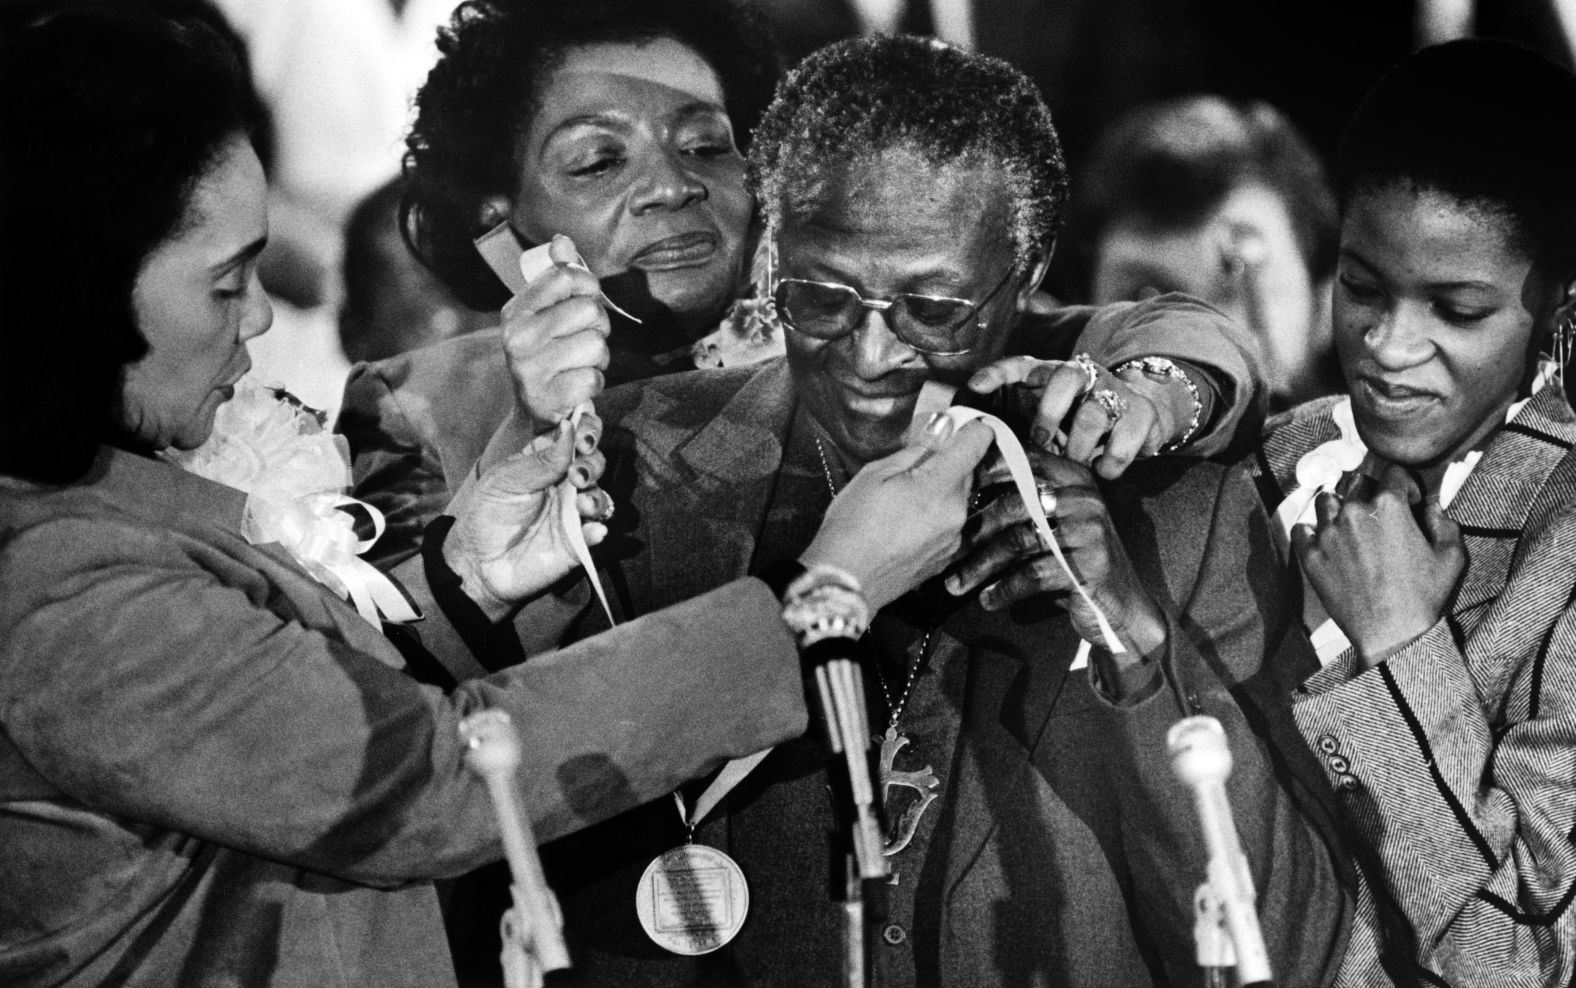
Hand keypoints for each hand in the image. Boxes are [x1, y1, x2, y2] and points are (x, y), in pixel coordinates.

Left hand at [443, 421, 612, 620]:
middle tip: (577, 475)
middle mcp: (565, 484)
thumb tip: (569, 427)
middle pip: (595, 463)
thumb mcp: (506, 480)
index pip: (576, 436)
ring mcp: (572, 513)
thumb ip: (540, 459)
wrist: (476, 563)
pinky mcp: (576, 542)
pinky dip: (598, 530)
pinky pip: (596, 532)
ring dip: (597, 497)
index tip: (584, 437)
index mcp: (547, 461)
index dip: (587, 429)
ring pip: (601, 497)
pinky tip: (592, 530)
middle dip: (592, 464)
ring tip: (582, 505)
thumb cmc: (486, 513)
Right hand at [501, 234, 610, 434]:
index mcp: (516, 311)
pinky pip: (594, 379)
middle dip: (597, 326)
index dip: (588, 287)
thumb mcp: (546, 314)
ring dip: (598, 358)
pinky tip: (576, 385)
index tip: (584, 300)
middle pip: (589, 311)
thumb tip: (562, 241)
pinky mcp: (547, 397)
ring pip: (597, 345)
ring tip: (578, 363)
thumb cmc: (547, 354)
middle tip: (581, 340)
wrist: (534, 409)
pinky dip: (594, 383)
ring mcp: (529, 369)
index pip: (567, 277)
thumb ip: (557, 277)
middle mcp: (517, 337)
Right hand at [800, 416, 993, 609]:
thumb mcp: (874, 474)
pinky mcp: (945, 557)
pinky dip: (933, 517)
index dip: (968, 428)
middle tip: (909, 467)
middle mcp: (955, 513)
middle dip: (945, 463)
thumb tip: (940, 431)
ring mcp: (953, 539)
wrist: (845, 582)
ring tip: (900, 501)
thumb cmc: (852, 528)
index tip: (955, 426)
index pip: (977, 442)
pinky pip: (948, 524)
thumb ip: (915, 451)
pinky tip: (903, 523)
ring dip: (938, 491)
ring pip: (957, 499)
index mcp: (939, 487)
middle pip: (968, 471)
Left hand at [943, 452, 1166, 656]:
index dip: (985, 470)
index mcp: (1074, 478)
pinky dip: (1005, 589)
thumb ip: (1022, 503)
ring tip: (956, 583)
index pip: (1024, 461)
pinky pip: (1033, 573)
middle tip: (946, 550)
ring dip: (981, 565)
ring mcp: (1089, 530)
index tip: (950, 488)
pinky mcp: (1090, 565)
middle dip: (975, 530)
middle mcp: (1084, 497)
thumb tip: (960, 494)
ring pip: (1019, 541)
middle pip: (1015, 504)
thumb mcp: (1053, 526)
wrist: (1122, 609)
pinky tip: (988, 599)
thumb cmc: (1075, 564)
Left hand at [966, 356, 1180, 479]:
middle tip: (1041, 442)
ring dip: (1080, 446)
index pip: (1020, 365)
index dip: (997, 373)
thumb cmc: (1078, 426)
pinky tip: (1104, 470)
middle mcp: (1084, 377)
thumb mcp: (1046, 423)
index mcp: (1052, 376)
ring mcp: (1115, 393)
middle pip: (1065, 377)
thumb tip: (972, 447)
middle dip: (1050, 413)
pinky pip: (1128, 436)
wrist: (1142, 416)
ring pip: (1095, 413)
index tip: (975, 388)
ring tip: (1075, 465)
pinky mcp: (1143, 414)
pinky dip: (1113, 460)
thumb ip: (1016, 428)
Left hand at [1291, 464, 1463, 666]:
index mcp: (1389, 506)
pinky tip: (1324, 539)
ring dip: (1338, 505)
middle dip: (1371, 491)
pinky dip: (1311, 530)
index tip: (1407, 499)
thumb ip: (1443, 521)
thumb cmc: (1424, 596)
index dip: (1403, 484)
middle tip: (1379, 512)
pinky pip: (1301, 529)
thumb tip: (1432, 505)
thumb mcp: (1451, 556)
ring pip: (1326, 500)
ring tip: (1349, 521)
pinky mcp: (1311, 555)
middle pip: (1357, 482)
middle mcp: (1354, 512)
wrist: (1391, 632)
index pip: (1392, 473)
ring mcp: (1328, 533)